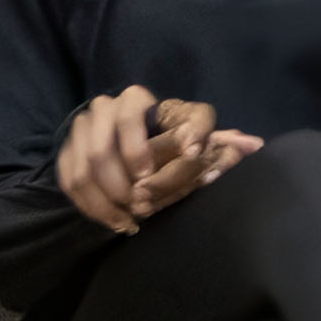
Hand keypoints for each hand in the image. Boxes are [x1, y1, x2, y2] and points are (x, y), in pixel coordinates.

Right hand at [59, 87, 249, 232]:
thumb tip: (254, 144)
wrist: (131, 140)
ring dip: (105, 198)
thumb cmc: (175, 140)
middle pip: (101, 148)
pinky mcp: (67, 148)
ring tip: (129, 219)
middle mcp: (105, 107)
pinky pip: (70, 179)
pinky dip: (89, 204)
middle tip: (142, 205)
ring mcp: (81, 127)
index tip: (153, 174)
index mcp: (138, 99)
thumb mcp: (199, 138)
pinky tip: (113, 221)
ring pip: (83, 166)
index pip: (132, 114)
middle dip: (121, 183)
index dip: (140, 147)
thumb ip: (223, 143)